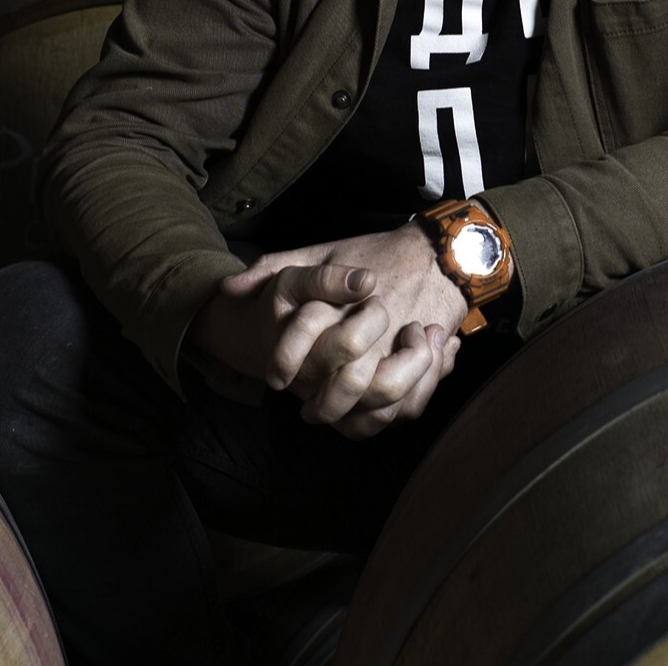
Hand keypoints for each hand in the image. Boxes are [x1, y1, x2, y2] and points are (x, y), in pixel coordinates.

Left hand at [191, 225, 469, 434]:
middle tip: (309, 412)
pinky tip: (366, 414)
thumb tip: (228, 289)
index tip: (275, 379)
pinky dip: (387, 417)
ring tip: (334, 416)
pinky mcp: (428, 365)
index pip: (315, 341)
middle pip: (353, 386)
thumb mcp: (324, 249)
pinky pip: (409, 407)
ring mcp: (408, 352)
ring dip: (356, 417)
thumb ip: (276, 266)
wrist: (439, 252)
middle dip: (326, 405)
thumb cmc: (377, 250)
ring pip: (382, 404)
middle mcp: (382, 334)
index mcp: (351, 304)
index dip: (288, 362)